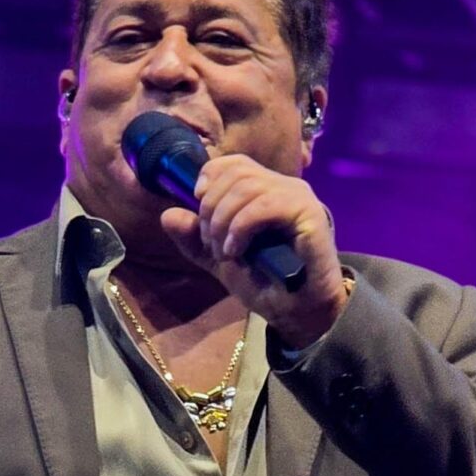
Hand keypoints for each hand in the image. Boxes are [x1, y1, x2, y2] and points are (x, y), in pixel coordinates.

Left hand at [160, 154, 349, 347]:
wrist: (298, 313)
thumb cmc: (267, 284)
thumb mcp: (221, 260)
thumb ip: (195, 239)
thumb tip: (166, 215)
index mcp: (266, 189)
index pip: (233, 163)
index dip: (209, 178)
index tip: (198, 207)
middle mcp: (285, 186)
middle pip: (236, 172)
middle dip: (211, 208)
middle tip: (211, 243)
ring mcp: (298, 197)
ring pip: (247, 186)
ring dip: (223, 220)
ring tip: (223, 251)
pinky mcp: (309, 214)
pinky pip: (265, 205)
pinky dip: (241, 227)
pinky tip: (236, 251)